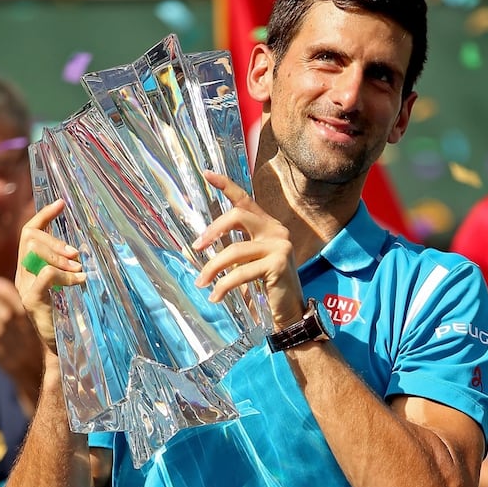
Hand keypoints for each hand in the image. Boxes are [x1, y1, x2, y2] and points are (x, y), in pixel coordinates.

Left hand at [0, 276, 44, 386]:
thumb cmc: (40, 348)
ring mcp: (10, 348)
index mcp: (35, 327)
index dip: (7, 293)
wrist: (37, 377)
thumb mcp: (43, 329)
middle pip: (3, 315)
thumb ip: (33, 312)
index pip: (20, 306)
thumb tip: (20, 288)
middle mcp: (22, 337)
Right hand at [14, 199, 85, 356]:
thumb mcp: (67, 283)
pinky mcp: (32, 301)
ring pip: (35, 253)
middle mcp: (23, 274)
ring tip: (79, 269)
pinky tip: (80, 282)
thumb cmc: (67, 315)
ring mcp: (25, 287)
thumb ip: (68, 264)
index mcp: (29, 267)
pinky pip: (45, 275)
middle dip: (55, 240)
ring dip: (61, 256)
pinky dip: (65, 275)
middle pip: (31, 238)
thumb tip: (82, 245)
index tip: (61, 203)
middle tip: (76, 254)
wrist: (59, 347)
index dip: (44, 214)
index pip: (29, 232)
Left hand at [193, 170, 304, 329]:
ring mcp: (280, 246)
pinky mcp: (278, 264)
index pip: (245, 200)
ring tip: (202, 282)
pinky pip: (241, 272)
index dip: (226, 185)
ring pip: (234, 250)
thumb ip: (237, 247)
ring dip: (213, 268)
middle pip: (238, 215)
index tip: (206, 173)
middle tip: (198, 248)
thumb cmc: (267, 286)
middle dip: (213, 231)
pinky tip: (216, 296)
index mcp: (268, 226)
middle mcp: (276, 230)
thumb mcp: (251, 261)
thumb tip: (204, 243)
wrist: (289, 312)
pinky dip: (224, 285)